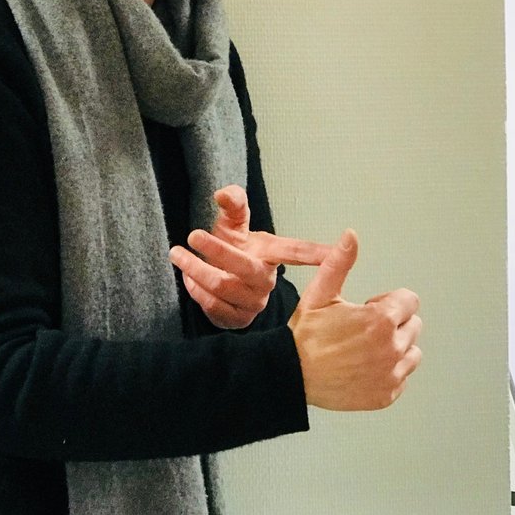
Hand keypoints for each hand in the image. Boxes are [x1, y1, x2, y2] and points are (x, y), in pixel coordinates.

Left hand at [168, 185, 332, 329]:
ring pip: (225, 289)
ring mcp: (253, 304)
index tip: (336, 252)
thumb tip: (224, 193)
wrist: (213, 277)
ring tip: (177, 254)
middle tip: (192, 235)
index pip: (297, 252)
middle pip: (247, 269)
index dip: (317, 253)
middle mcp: (266, 281)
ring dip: (197, 270)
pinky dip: (196, 292)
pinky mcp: (237, 321)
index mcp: (271, 255)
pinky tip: (188, 279)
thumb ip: (232, 204)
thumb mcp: (232, 223)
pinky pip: (215, 308)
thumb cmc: (231, 246)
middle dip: (218, 252)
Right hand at [288, 230, 422, 410]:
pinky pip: (402, 377)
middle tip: (362, 329)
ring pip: (411, 352)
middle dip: (393, 323)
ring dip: (395, 347)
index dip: (387, 302)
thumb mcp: (320, 293)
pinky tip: (364, 367)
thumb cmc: (305, 336)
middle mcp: (392, 348)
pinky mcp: (386, 394)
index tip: (368, 309)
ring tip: (365, 348)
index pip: (410, 301)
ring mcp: (391, 374)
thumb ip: (340, 262)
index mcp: (381, 320)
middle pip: (413, 325)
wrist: (292, 375)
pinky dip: (389, 372)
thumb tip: (350, 237)